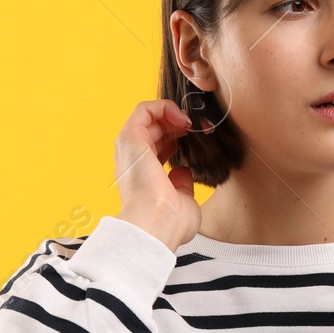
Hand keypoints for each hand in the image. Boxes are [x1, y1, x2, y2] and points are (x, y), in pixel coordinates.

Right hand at [111, 99, 204, 252]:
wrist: (157, 225)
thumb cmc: (171, 223)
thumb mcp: (183, 201)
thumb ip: (182, 184)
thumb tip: (183, 171)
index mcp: (145, 174)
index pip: (161, 146)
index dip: (182, 138)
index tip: (202, 140)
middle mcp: (135, 160)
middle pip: (157, 128)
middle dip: (182, 123)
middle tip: (203, 128)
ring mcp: (131, 148)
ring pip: (150, 116)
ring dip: (175, 113)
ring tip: (193, 123)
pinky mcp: (130, 138)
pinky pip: (144, 109)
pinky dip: (164, 107)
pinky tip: (183, 120)